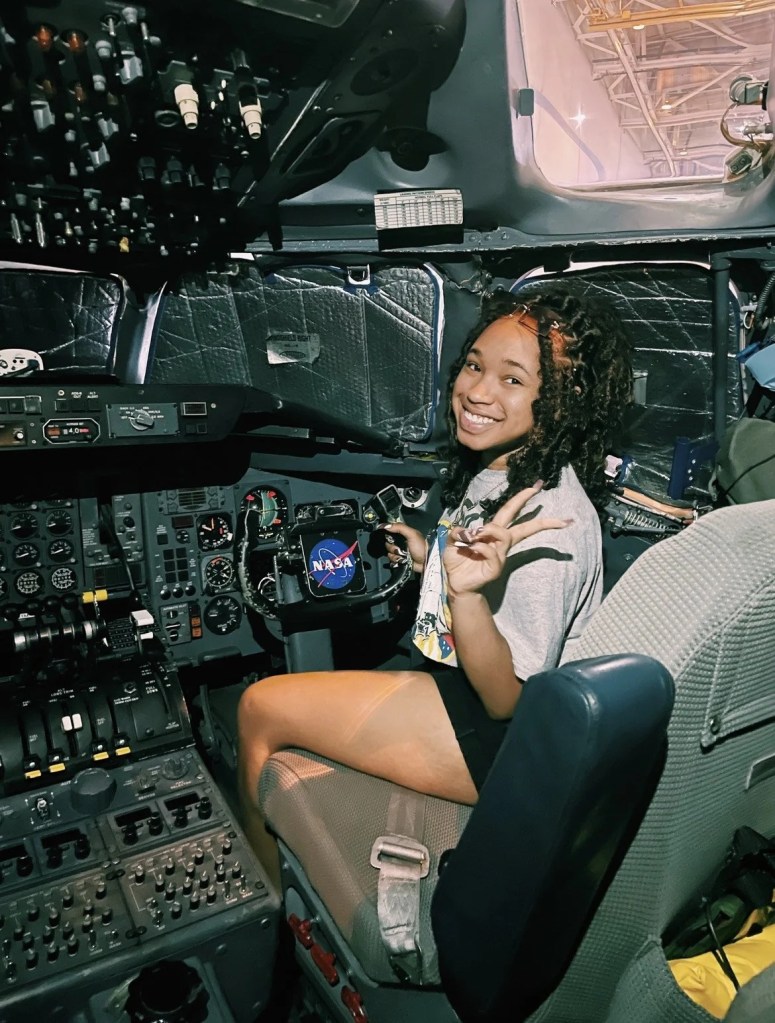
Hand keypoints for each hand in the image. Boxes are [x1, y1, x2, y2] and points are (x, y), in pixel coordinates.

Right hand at [379, 522, 427, 572]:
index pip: (391, 531)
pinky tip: (402, 560)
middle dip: (392, 546)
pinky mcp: (399, 559)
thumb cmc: (420, 546)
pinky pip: (391, 559)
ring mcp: (400, 551)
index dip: (388, 533)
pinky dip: (396, 560)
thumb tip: (385, 525)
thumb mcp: (412, 534)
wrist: (426, 562)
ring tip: (402, 555)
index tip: (387, 535)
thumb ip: (399, 527)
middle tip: (399, 548)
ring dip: (394, 554)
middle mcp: (400, 542)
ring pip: (389, 551)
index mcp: (404, 534)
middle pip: (388, 542)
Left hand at [443, 484, 569, 597]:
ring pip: (504, 535)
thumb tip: (467, 530)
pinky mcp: (496, 568)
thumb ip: (458, 531)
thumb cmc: (458, 559)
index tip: (537, 487)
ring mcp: (500, 555)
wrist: (456, 582)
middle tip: (552, 509)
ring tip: (474, 536)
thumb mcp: (453, 540)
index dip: (522, 499)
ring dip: (489, 530)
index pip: (510, 512)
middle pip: (524, 527)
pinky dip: (480, 547)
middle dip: (541, 520)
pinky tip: (471, 549)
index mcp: (493, 532)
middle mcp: (500, 543)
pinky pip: (491, 552)